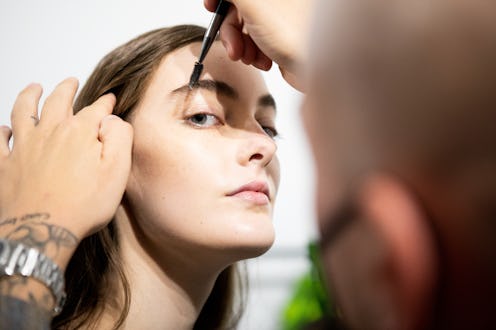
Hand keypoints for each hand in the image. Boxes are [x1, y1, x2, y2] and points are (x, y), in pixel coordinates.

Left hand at [0, 78, 132, 265]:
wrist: (42, 231)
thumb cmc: (83, 205)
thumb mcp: (117, 171)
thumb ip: (119, 138)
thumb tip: (113, 120)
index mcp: (79, 133)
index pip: (95, 109)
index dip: (105, 103)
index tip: (109, 100)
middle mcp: (50, 133)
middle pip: (57, 101)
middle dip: (66, 89)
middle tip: (71, 81)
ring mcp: (24, 147)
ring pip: (23, 111)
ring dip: (29, 96)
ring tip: (34, 87)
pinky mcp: (5, 165)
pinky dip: (1, 131)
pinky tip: (4, 128)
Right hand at [204, 0, 312, 90]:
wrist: (320, 69)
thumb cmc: (295, 34)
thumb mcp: (253, 2)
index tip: (211, 6)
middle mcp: (277, 0)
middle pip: (239, 7)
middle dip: (231, 29)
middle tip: (232, 47)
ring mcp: (279, 18)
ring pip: (245, 26)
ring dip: (242, 45)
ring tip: (250, 58)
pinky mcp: (281, 38)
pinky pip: (257, 41)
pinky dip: (255, 53)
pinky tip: (264, 62)